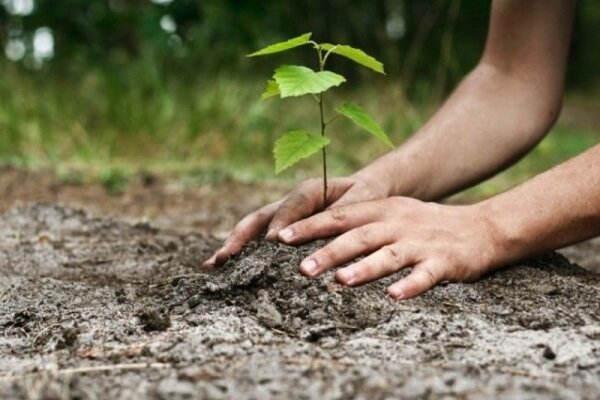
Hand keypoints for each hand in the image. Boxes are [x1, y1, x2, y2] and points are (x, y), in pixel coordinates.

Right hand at [202, 174, 390, 267]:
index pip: (291, 207)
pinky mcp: (282, 229)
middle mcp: (290, 203)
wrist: (365, 191)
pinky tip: (225, 269)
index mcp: (310, 191)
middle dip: (240, 237)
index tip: (272, 243)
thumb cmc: (366, 196)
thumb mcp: (362, 201)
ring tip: (212, 265)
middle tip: (224, 258)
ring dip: (233, 246)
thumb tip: (322, 233)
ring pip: (253, 229)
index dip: (281, 223)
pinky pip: (259, 240)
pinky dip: (242, 253)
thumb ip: (343, 213)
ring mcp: (282, 217)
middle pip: (259, 218)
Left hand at [276, 197, 500, 298]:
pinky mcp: (444, 262)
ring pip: (389, 255)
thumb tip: (315, 236)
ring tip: (341, 282)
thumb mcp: (392, 214)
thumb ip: (359, 222)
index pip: (340, 216)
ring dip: (364, 268)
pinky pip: (425, 275)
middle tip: (301, 268)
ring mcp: (421, 242)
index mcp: (382, 210)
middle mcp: (398, 223)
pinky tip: (394, 297)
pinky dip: (410, 285)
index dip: (310, 226)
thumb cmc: (425, 224)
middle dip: (329, 252)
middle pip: (359, 236)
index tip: (281, 237)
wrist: (481, 227)